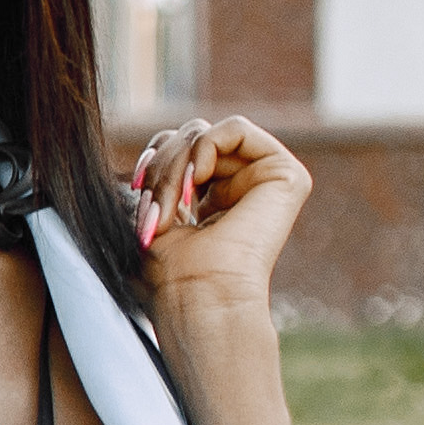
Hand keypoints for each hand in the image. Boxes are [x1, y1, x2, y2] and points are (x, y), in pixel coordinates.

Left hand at [131, 112, 312, 322]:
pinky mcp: (287, 175)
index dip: (149, 164)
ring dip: (174, 165)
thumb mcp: (151, 211)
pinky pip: (236, 128)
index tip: (136, 198)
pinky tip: (198, 179)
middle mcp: (239, 188)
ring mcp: (264, 181)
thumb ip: (158, 172)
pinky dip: (205, 147)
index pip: (173, 149)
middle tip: (153, 209)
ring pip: (204, 134)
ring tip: (171, 206)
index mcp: (210, 200)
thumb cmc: (166, 272)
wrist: (197, 296)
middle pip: (186, 137)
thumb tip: (154, 148)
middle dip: (159, 166)